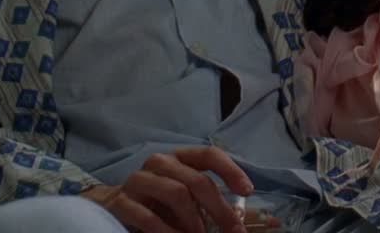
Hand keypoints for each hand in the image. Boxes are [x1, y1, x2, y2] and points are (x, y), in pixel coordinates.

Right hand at [80, 147, 253, 232]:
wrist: (114, 207)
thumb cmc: (160, 202)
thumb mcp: (189, 198)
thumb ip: (216, 203)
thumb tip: (265, 220)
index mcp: (180, 158)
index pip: (209, 154)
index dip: (231, 170)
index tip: (248, 191)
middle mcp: (160, 163)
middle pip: (196, 180)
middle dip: (219, 208)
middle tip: (232, 231)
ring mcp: (139, 180)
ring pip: (175, 193)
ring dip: (194, 220)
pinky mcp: (122, 201)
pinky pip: (148, 216)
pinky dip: (167, 232)